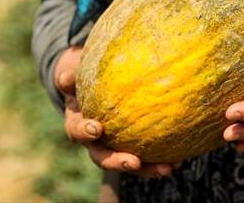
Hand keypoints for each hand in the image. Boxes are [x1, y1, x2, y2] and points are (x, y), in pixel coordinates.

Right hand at [54, 46, 174, 178]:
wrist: (91, 89)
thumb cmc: (84, 77)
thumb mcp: (74, 74)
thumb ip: (70, 76)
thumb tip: (64, 76)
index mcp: (77, 123)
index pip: (77, 131)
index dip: (85, 132)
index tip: (97, 128)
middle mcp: (93, 141)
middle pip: (102, 157)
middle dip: (118, 162)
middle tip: (134, 162)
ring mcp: (112, 147)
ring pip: (127, 163)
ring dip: (146, 169)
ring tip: (166, 169)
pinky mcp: (130, 148)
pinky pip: (144, 158)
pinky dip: (159, 161)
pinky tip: (179, 161)